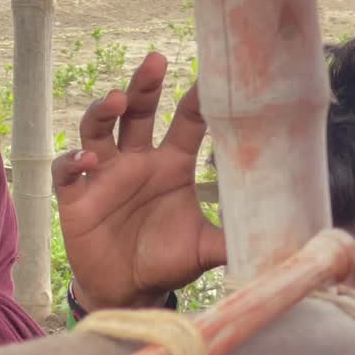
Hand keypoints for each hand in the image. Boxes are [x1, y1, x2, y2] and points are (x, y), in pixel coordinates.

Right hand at [53, 52, 225, 311]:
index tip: (211, 76)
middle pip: (138, 112)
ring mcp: (103, 176)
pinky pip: (68, 172)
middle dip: (144, 85)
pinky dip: (73, 161)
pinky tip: (87, 159)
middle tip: (154, 61)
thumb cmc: (167, 263)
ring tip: (117, 101)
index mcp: (171, 165)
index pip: (186, 121)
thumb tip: (287, 240)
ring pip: (98, 129)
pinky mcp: (76, 197)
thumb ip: (236, 239)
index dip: (197, 99)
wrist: (128, 292)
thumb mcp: (206, 249)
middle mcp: (137, 161)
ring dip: (104, 112)